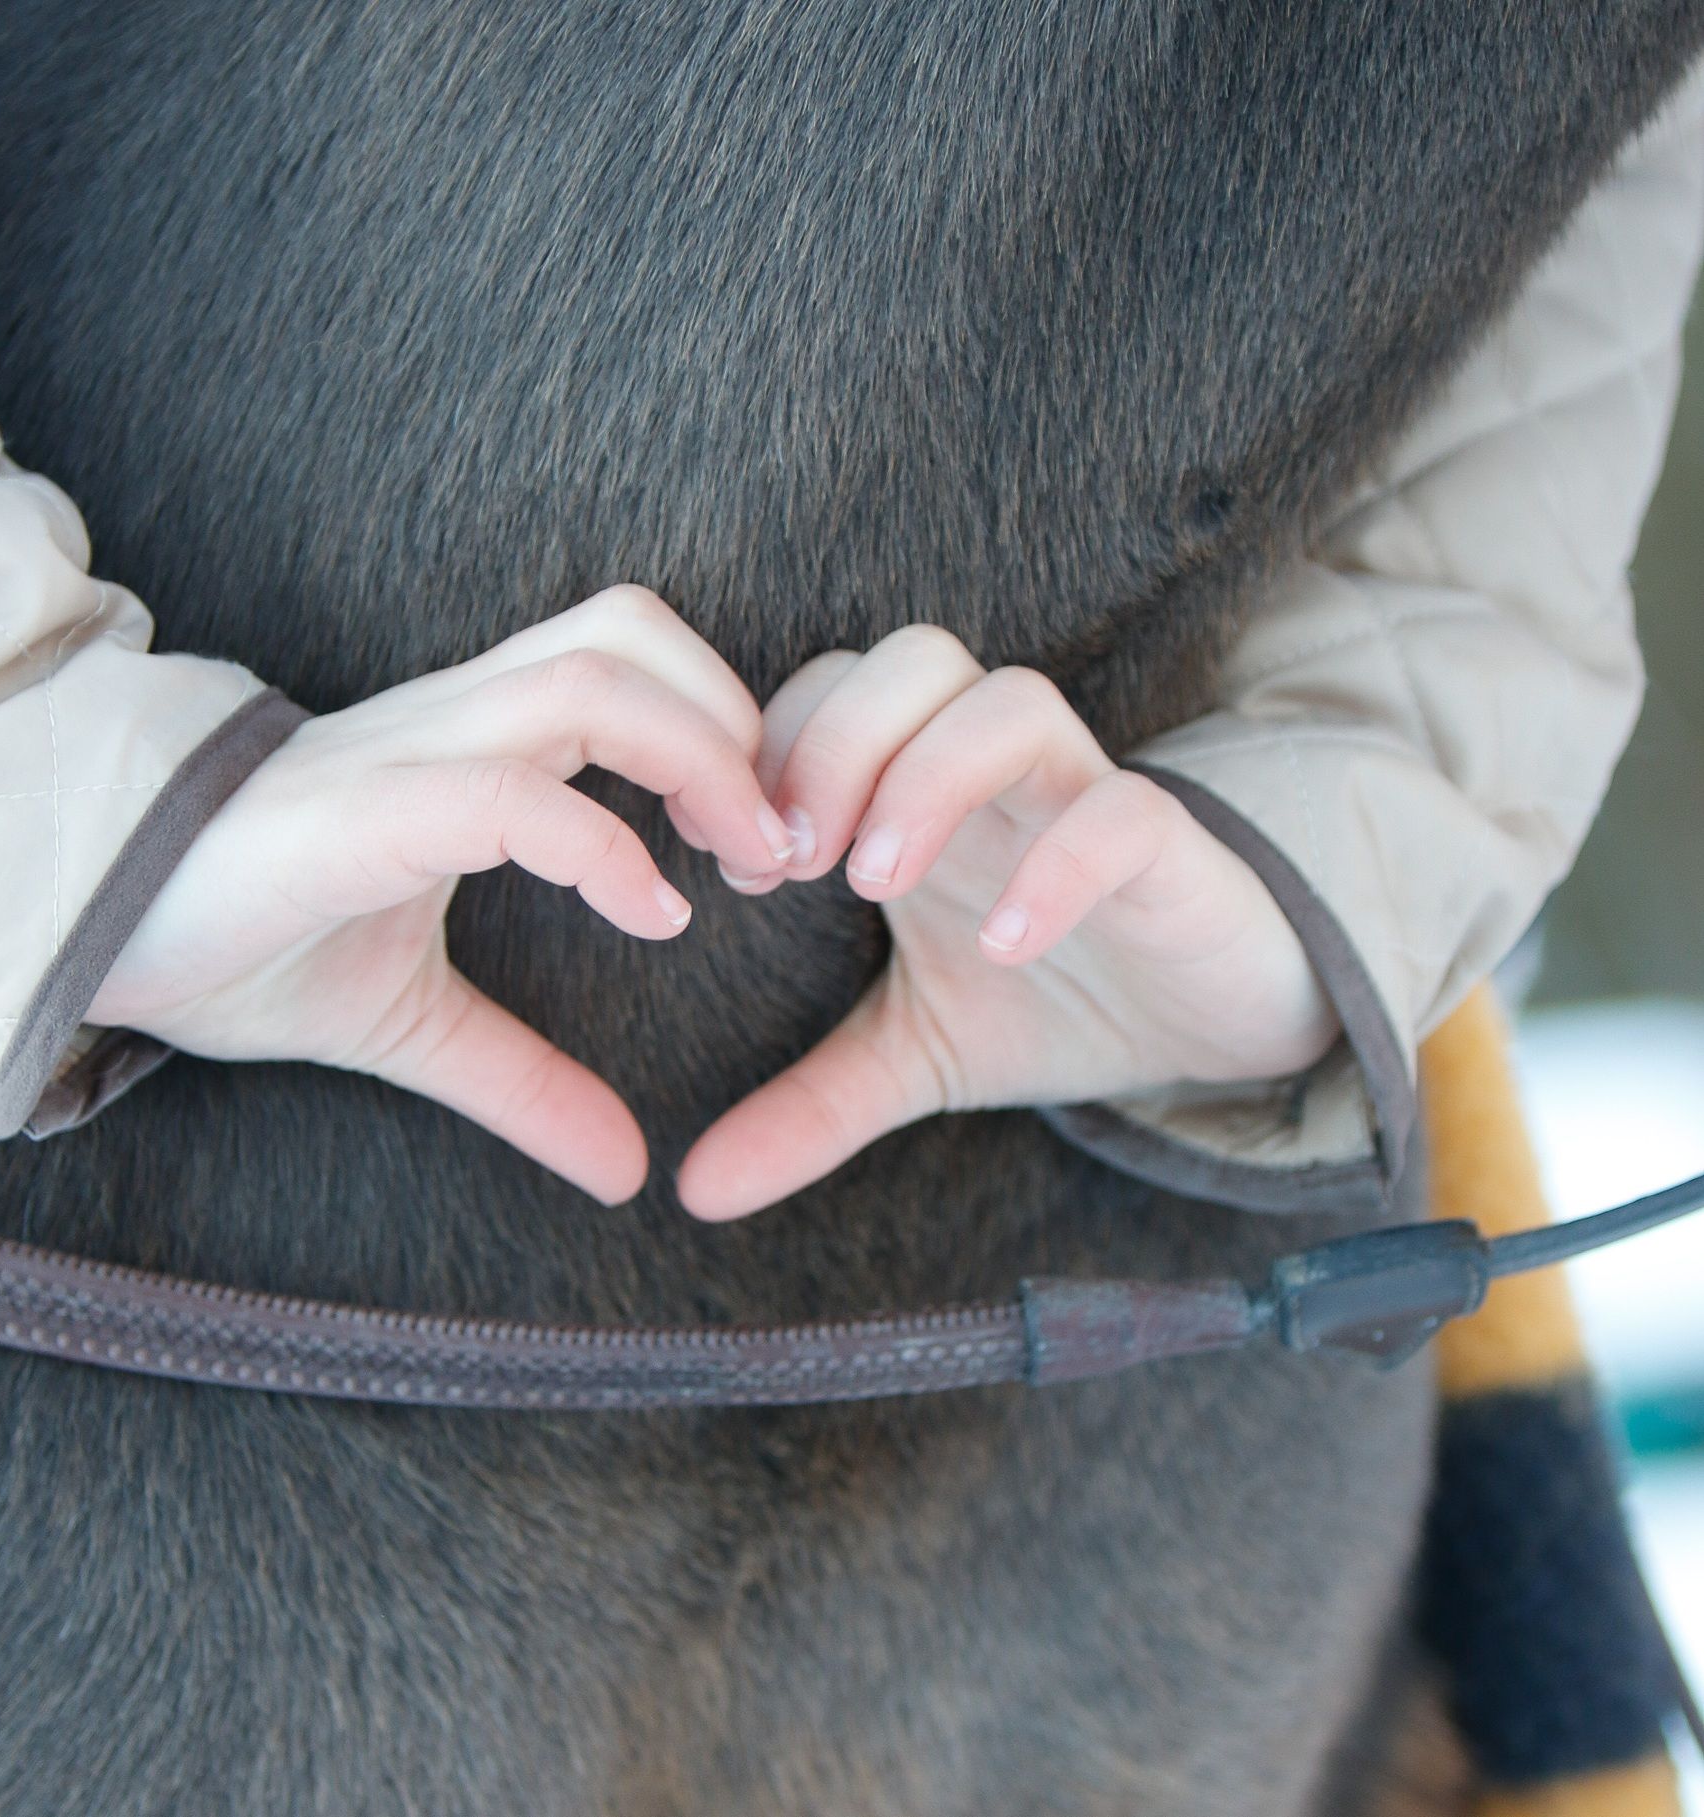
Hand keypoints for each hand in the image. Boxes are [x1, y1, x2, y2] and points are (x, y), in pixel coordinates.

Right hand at [87, 587, 795, 1204]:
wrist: (81, 926)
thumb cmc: (237, 942)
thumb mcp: (412, 1023)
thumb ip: (521, 1080)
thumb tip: (625, 1170)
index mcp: (469, 751)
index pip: (630, 662)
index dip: (724, 728)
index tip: (764, 848)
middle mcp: (450, 727)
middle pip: (632, 634)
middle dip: (737, 722)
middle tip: (778, 847)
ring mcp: (406, 757)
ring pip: (589, 679)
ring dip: (698, 760)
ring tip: (737, 867)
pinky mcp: (360, 813)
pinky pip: (506, 795)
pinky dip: (602, 847)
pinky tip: (650, 917)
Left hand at [676, 626, 1338, 1220]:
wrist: (1213, 1026)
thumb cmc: (1057, 1002)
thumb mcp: (912, 1058)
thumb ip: (807, 1109)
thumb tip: (696, 1192)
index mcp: (919, 792)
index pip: (829, 688)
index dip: (771, 752)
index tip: (741, 872)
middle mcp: (997, 775)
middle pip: (911, 660)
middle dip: (832, 744)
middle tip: (794, 864)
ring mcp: (1085, 797)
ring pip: (1009, 701)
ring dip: (924, 777)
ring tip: (874, 882)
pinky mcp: (1172, 849)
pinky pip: (1122, 812)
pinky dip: (1056, 864)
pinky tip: (1001, 944)